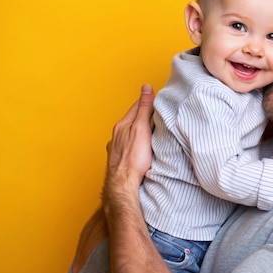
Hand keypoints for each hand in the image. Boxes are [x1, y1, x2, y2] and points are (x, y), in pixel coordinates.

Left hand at [102, 84, 154, 205]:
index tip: (156, 97)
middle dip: (142, 115)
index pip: (136, 107)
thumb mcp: (142, 128)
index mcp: (122, 125)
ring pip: (128, 133)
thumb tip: (146, 88)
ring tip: (148, 128)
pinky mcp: (119, 159)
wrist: (123, 184)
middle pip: (131, 120)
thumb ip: (144, 108)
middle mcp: (117, 135)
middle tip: (155, 111)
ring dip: (137, 129)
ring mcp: (116, 148)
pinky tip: (139, 147)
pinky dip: (134, 142)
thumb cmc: (133, 158)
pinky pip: (127, 146)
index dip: (147, 101)